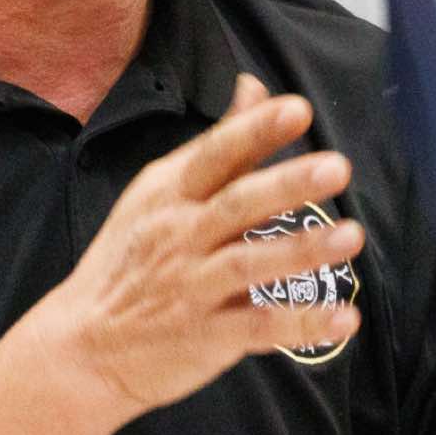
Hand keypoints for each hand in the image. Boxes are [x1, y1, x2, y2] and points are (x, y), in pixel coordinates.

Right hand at [33, 74, 365, 428]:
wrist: (84, 347)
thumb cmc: (130, 260)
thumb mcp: (159, 193)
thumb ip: (218, 145)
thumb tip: (255, 87)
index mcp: (168, 195)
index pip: (214, 155)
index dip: (254, 131)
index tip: (297, 109)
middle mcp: (178, 236)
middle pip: (235, 205)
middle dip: (285, 184)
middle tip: (336, 168)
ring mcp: (190, 288)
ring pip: (249, 264)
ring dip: (301, 251)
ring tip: (351, 237)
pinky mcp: (204, 337)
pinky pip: (257, 327)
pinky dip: (300, 323)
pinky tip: (343, 318)